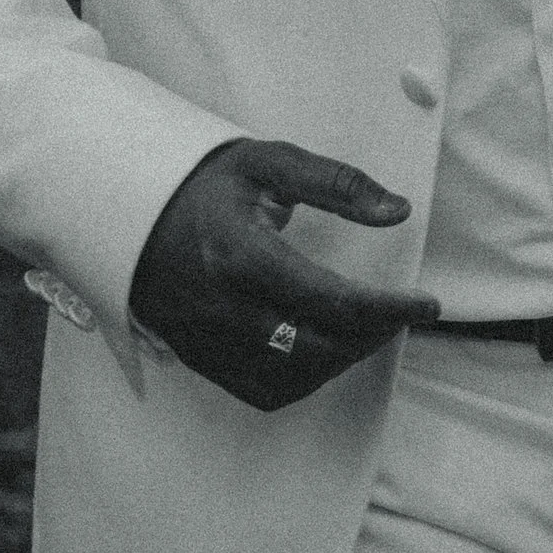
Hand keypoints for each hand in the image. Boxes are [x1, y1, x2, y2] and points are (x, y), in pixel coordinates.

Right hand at [129, 139, 441, 409]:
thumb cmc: (205, 183)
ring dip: (341, 361)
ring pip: (290, 379)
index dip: (389, 309)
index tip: (426, 304)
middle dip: (372, 336)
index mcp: (242, 255)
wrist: (125, 207)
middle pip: (316, 348)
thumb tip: (398, 211)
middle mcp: (223, 306)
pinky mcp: (197, 355)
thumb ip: (338, 184)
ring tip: (367, 328)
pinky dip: (303, 380)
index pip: (332, 300)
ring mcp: (206, 338)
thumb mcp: (270, 163)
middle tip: (400, 313)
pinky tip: (323, 348)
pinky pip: (259, 390)